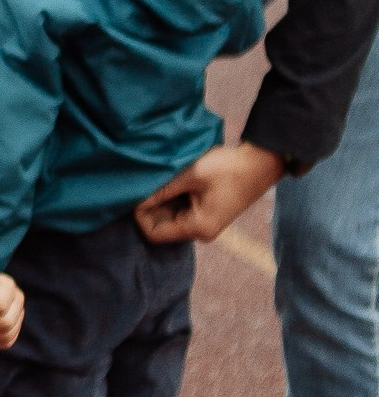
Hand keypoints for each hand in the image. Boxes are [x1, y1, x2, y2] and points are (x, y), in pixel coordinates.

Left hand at [135, 140, 283, 246]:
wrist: (262, 162)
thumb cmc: (229, 168)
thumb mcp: (191, 175)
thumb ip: (162, 189)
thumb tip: (134, 198)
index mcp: (198, 228)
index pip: (154, 234)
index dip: (140, 216)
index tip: (135, 193)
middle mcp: (201, 232)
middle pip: (161, 226)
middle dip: (150, 207)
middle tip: (145, 182)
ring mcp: (205, 223)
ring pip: (170, 217)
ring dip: (161, 200)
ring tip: (159, 178)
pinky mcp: (207, 213)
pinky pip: (181, 210)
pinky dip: (172, 197)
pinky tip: (172, 180)